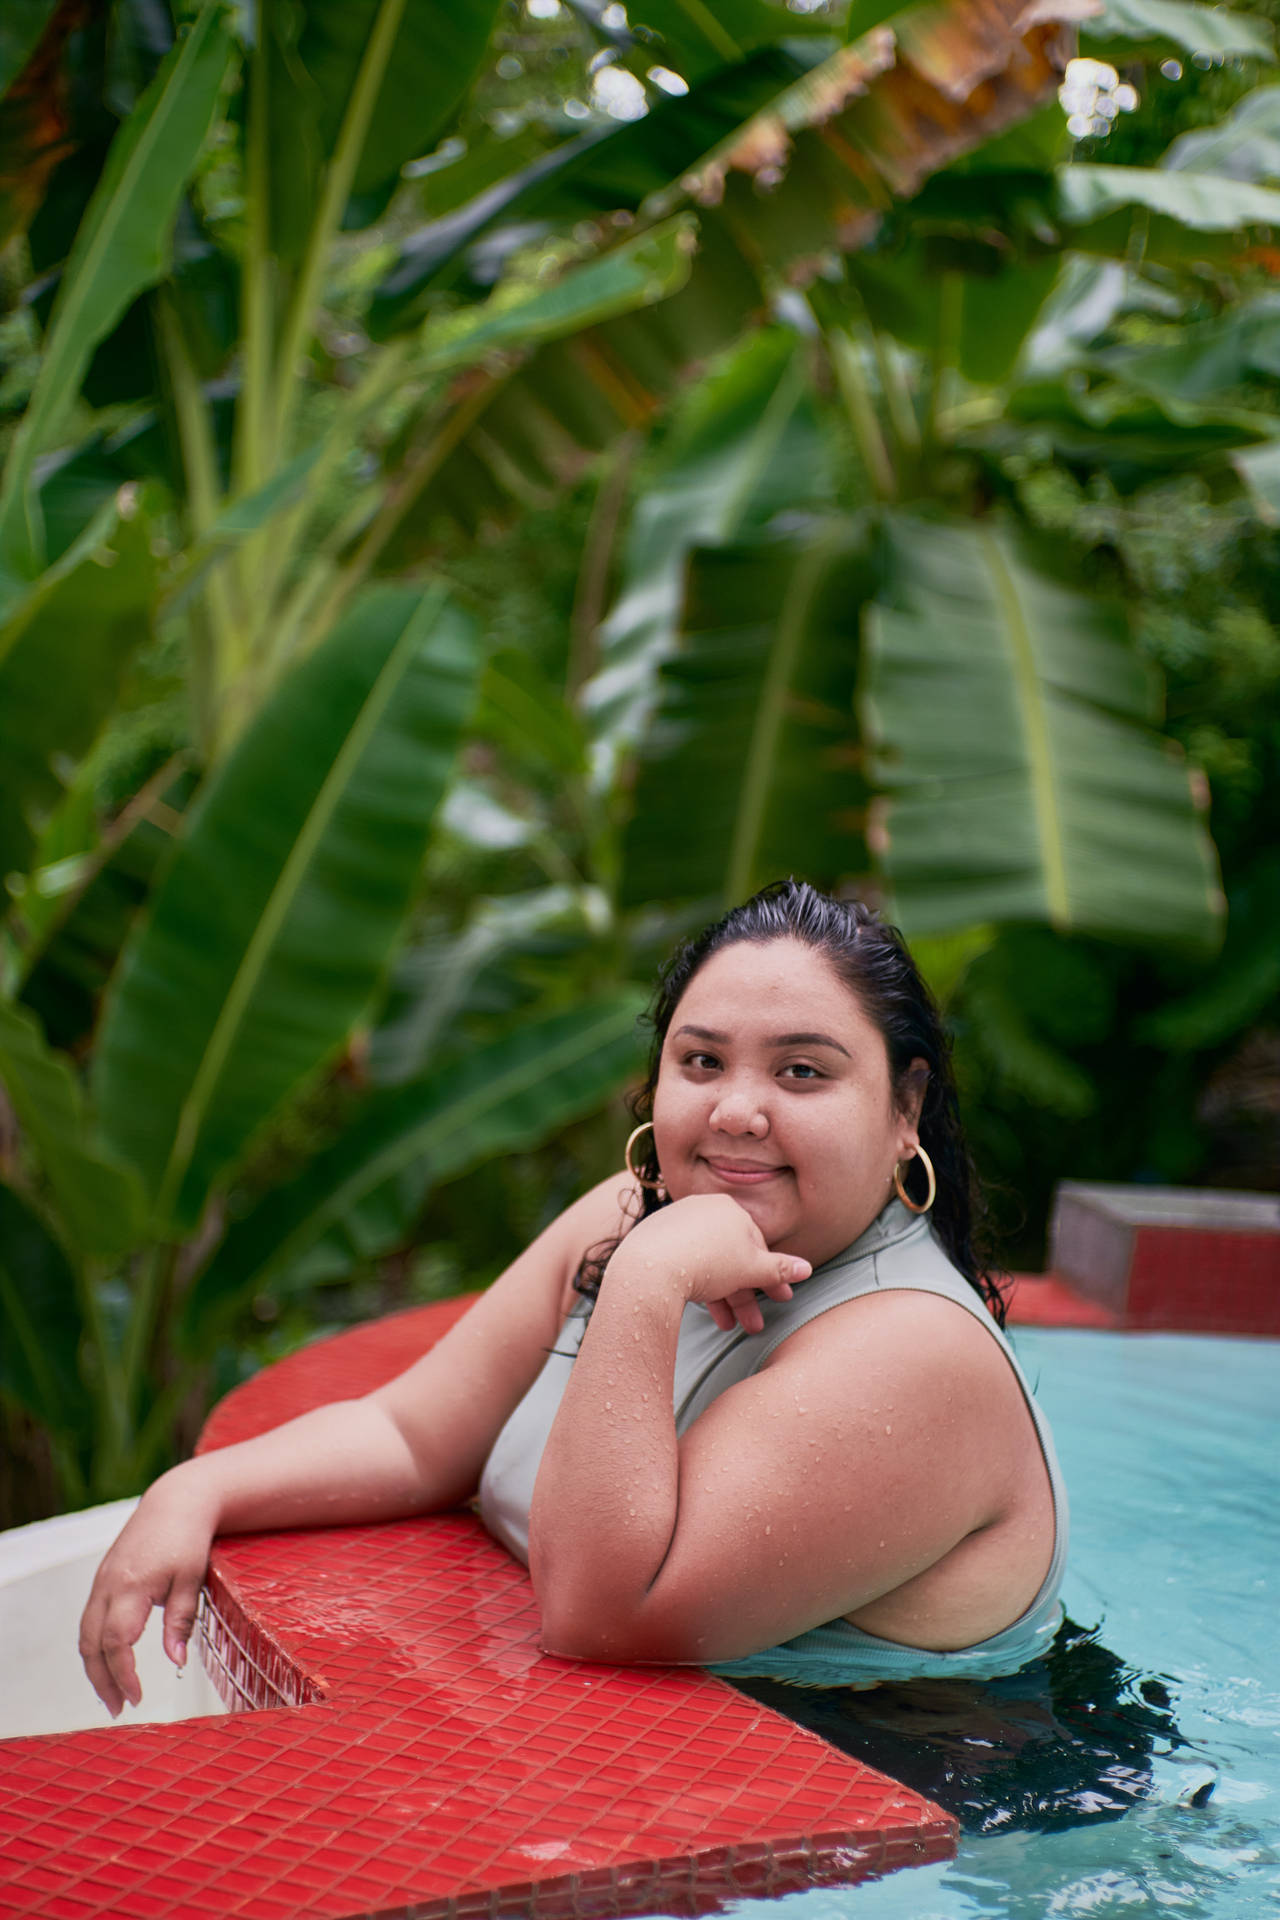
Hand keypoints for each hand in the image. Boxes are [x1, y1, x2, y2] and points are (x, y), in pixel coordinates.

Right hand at [78, 1470, 217, 1715]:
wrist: (176, 1501)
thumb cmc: (188, 1538)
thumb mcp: (192, 1579)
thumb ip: (181, 1621)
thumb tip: (176, 1662)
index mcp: (130, 1586)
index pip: (116, 1643)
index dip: (123, 1674)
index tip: (138, 1697)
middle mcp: (108, 1585)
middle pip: (92, 1644)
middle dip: (102, 1680)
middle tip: (119, 1708)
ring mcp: (101, 1581)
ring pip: (86, 1634)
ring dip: (95, 1667)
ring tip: (112, 1695)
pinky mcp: (103, 1579)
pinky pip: (90, 1620)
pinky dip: (95, 1646)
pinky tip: (109, 1662)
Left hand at [612, 1193, 810, 1333]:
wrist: (649, 1268)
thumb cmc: (707, 1263)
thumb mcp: (751, 1268)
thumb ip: (780, 1269)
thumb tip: (806, 1269)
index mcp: (728, 1208)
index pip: (757, 1245)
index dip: (770, 1277)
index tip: (779, 1300)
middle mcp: (701, 1210)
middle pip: (731, 1258)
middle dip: (745, 1296)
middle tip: (753, 1326)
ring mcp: (676, 1225)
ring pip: (708, 1265)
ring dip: (723, 1300)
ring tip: (727, 1328)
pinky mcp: (654, 1241)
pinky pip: (685, 1265)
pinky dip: (698, 1289)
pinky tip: (703, 1311)